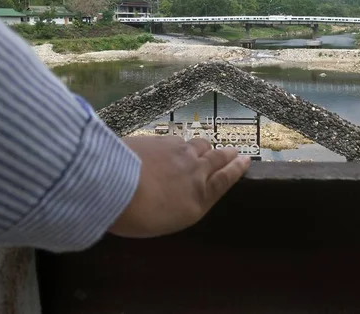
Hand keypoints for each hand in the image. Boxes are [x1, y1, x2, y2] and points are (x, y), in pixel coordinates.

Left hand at [108, 136, 250, 237]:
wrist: (113, 182)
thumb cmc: (142, 214)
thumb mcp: (171, 219)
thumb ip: (185, 203)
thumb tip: (189, 194)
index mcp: (200, 194)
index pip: (225, 178)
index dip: (236, 168)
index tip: (245, 159)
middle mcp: (195, 168)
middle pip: (216, 157)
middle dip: (226, 154)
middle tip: (233, 151)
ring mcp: (176, 150)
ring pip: (197, 145)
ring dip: (203, 147)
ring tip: (203, 149)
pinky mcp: (157, 140)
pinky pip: (175, 140)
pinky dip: (179, 145)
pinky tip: (172, 147)